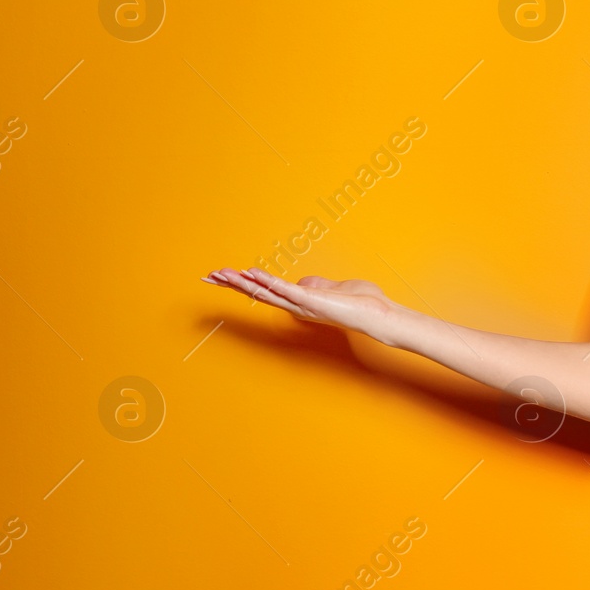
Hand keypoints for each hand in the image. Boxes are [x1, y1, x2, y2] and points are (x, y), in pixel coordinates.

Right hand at [202, 266, 407, 346]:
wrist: (380, 316)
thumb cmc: (363, 304)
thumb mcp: (337, 289)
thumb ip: (319, 285)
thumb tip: (304, 281)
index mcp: (301, 302)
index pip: (267, 291)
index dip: (245, 283)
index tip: (223, 276)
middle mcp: (298, 306)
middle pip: (259, 293)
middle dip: (233, 284)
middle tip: (208, 276)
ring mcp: (304, 305)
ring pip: (266, 292)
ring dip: (243, 282)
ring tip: (221, 274)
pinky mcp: (312, 302)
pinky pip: (285, 290)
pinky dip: (268, 281)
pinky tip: (252, 274)